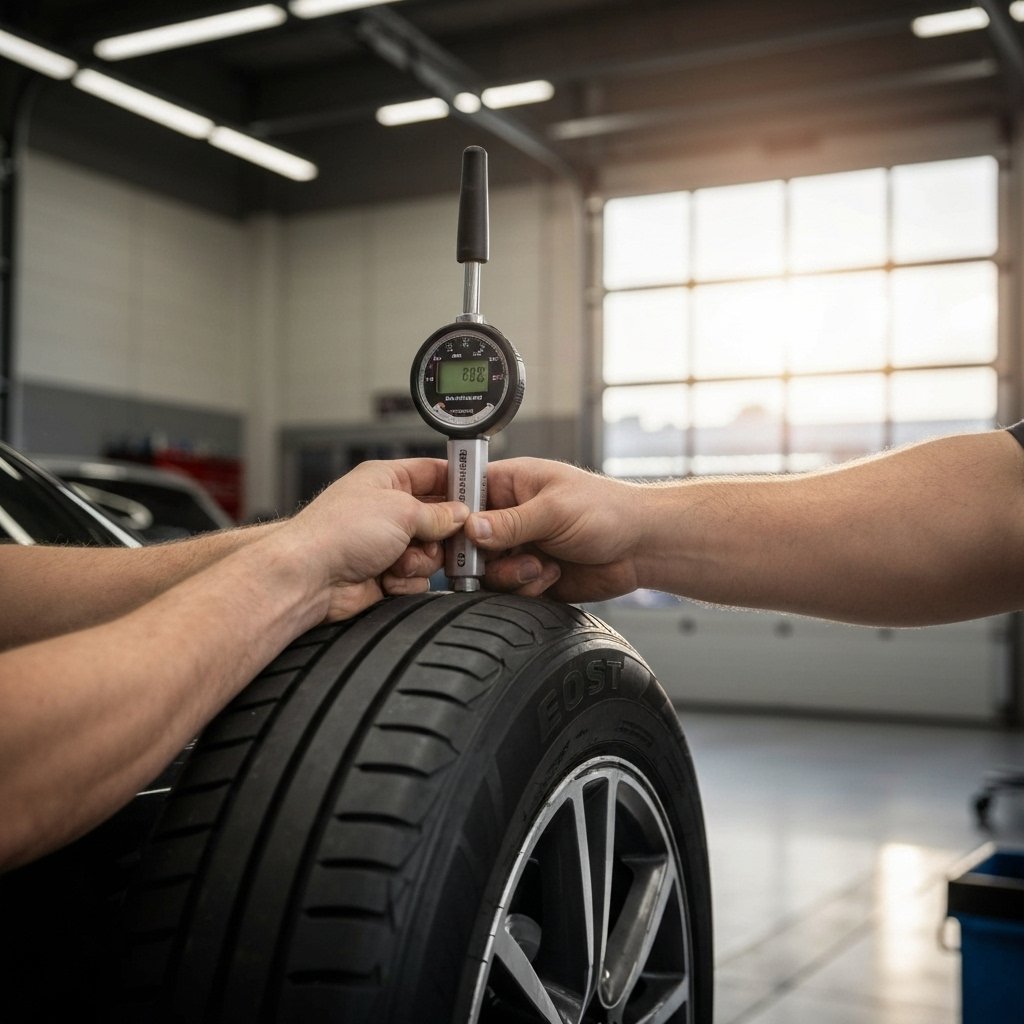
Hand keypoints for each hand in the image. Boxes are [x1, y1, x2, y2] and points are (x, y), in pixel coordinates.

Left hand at [278, 459, 467, 620]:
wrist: (309, 578)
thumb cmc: (337, 533)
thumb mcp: (402, 510)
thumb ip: (439, 513)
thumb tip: (461, 515)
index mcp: (386, 480)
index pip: (433, 473)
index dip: (457, 484)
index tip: (478, 497)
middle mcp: (386, 510)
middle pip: (437, 519)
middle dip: (440, 534)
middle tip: (445, 540)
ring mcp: (384, 543)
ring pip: (430, 552)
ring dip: (420, 561)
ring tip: (400, 561)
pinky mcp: (384, 574)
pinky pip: (416, 577)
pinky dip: (407, 580)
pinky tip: (387, 578)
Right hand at [464, 457, 644, 601]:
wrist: (641, 548)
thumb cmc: (608, 511)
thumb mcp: (554, 510)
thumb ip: (510, 521)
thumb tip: (470, 527)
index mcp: (509, 485)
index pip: (462, 495)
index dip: (455, 517)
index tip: (462, 536)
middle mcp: (509, 516)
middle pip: (468, 541)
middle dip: (485, 556)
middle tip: (506, 557)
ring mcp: (518, 547)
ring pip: (487, 571)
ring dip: (511, 575)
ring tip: (540, 567)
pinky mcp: (529, 575)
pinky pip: (508, 590)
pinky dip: (527, 588)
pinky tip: (552, 575)